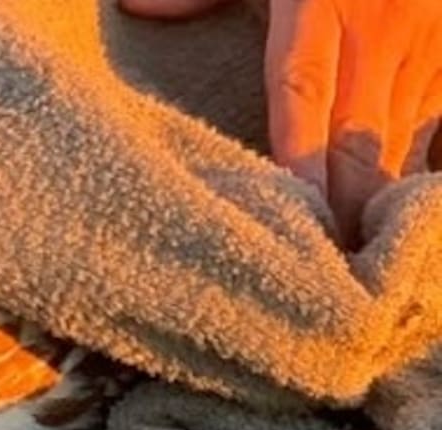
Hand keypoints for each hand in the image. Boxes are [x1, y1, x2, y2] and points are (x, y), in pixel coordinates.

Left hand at [120, 0, 441, 247]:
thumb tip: (134, 8)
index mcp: (322, 9)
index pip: (300, 94)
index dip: (294, 158)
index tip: (285, 216)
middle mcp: (381, 40)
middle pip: (357, 144)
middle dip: (340, 215)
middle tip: (318, 285)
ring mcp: (428, 56)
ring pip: (400, 151)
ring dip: (376, 210)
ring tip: (351, 279)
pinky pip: (440, 137)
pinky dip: (419, 181)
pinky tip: (404, 230)